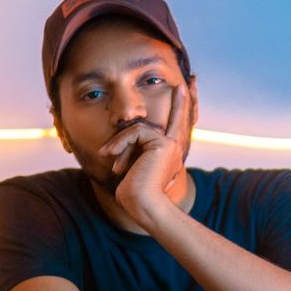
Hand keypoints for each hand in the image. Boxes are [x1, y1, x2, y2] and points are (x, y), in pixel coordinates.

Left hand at [98, 84, 190, 226]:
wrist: (143, 206)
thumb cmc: (134, 195)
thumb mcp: (131, 169)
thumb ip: (133, 153)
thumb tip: (114, 146)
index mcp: (169, 155)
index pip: (175, 129)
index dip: (180, 110)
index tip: (184, 91)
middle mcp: (174, 149)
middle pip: (177, 119)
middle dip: (181, 101)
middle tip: (184, 83)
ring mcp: (171, 145)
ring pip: (140, 128)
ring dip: (119, 142)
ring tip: (106, 155)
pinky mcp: (163, 144)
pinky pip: (136, 132)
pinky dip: (119, 142)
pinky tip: (109, 154)